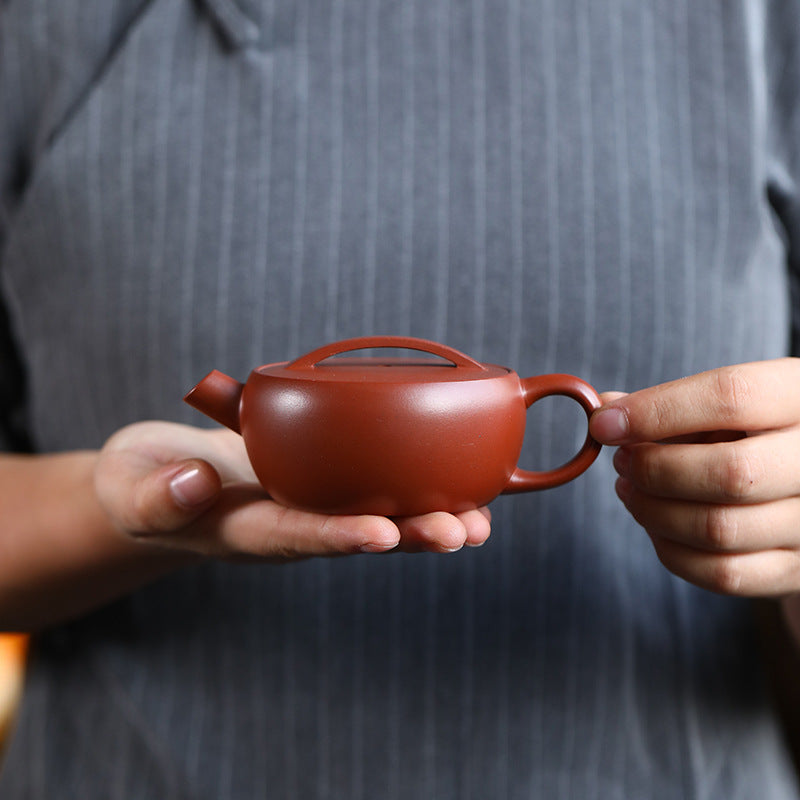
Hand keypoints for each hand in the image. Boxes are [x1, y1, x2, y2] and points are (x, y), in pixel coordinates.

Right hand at [95, 421, 490, 560]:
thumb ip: (157, 493)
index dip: (337, 536)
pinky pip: (364, 484)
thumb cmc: (141, 484)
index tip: (381, 535)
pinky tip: (450, 481)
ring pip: (369, 514)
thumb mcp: (132, 488)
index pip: (293, 535)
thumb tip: (194, 483)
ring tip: (478, 521)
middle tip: (462, 533)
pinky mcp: (314, 480)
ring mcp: (304, 503)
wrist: (159, 480)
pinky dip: (406, 483)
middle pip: (350, 533)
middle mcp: (285, 523)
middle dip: (407, 536)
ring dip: (423, 518)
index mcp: (242, 530)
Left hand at [588, 358, 799, 597]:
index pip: (730, 395)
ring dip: (653, 511)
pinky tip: (655, 525)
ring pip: (720, 529)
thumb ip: (667, 403)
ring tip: (630, 490)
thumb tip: (604, 409)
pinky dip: (671, 550)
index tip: (604, 423)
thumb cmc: (755, 433)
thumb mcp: (726, 403)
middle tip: (622, 461)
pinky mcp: (797, 570)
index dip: (656, 410)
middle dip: (655, 469)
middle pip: (730, 472)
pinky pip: (723, 574)